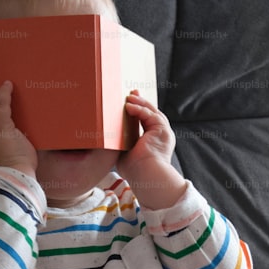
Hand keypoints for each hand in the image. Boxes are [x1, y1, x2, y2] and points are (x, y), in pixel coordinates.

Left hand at [117, 91, 186, 208]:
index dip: (138, 110)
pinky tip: (129, 106)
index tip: (129, 103)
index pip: (146, 121)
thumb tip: (105, 139)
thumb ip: (120, 144)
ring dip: (139, 103)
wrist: (146, 175)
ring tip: (128, 97)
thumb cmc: (135, 171)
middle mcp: (160, 135)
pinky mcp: (162, 130)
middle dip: (141, 102)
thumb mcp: (124, 154)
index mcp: (153, 141)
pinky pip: (150, 115)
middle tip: (130, 93)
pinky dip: (139, 110)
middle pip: (150, 113)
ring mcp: (163, 132)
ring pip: (151, 112)